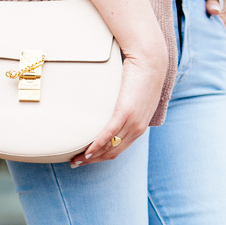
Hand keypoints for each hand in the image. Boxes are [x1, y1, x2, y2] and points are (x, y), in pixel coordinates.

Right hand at [69, 41, 167, 166]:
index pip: (119, 149)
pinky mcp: (124, 113)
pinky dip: (96, 145)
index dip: (102, 157)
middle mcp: (137, 129)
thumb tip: (114, 108)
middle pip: (112, 152)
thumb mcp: (137, 96)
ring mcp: (132, 122)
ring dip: (91, 156)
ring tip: (77, 159)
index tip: (87, 159)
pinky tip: (86, 151)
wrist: (149, 61)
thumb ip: (128, 107)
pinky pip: (108, 135)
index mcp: (139, 127)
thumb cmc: (142, 74)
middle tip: (76, 163)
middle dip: (93, 161)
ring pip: (109, 147)